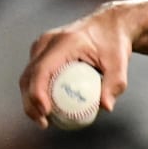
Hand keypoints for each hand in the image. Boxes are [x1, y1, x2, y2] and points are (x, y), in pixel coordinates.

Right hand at [20, 5, 133, 128]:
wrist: (110, 25)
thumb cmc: (115, 43)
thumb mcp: (119, 63)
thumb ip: (114, 84)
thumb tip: (105, 107)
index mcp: (64, 42)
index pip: (42, 70)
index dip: (38, 93)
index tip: (45, 112)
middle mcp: (47, 42)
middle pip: (29, 76)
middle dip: (31, 102)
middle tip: (43, 123)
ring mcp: (42, 46)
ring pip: (28, 76)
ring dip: (30, 99)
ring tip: (43, 120)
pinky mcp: (42, 51)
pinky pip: (34, 74)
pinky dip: (36, 91)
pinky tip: (46, 109)